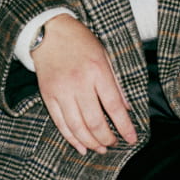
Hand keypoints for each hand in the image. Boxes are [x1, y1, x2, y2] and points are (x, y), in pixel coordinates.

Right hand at [31, 14, 137, 154]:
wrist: (49, 31)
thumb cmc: (81, 42)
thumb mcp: (105, 56)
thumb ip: (116, 83)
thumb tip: (127, 108)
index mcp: (98, 71)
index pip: (114, 106)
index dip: (124, 126)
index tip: (131, 138)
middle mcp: (79, 83)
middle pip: (95, 121)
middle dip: (106, 138)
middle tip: (113, 144)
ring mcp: (61, 90)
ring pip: (77, 126)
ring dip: (90, 142)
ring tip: (100, 149)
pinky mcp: (48, 95)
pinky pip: (60, 122)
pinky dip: (71, 138)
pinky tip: (81, 146)